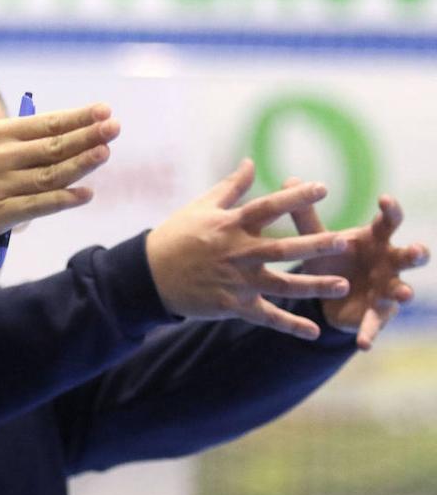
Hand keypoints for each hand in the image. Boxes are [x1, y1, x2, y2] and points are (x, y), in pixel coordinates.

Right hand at [0, 103, 118, 242]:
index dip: (77, 117)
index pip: (45, 123)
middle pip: (52, 146)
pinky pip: (36, 206)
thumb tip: (62, 135)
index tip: (103, 110)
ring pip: (48, 175)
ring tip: (105, 152)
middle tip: (115, 127)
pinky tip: (84, 194)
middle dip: (87, 136)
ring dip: (80, 163)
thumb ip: (16, 139)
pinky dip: (62, 199)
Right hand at [146, 158, 351, 339]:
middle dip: (314, 245)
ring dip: (313, 286)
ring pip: (282, 285)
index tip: (323, 189)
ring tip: (343, 286)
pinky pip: (266, 317)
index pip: (268, 207)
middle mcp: (237, 253)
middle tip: (344, 241)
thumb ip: (231, 187)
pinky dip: (290, 326)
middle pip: (282, 249)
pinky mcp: (232, 306)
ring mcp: (236, 282)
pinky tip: (314, 332)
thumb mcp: (200, 208)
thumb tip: (251, 162)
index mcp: (230, 225)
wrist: (149, 275)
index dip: (295, 197)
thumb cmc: (176, 236)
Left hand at [284, 178, 429, 349]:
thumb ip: (306, 215)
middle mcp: (388, 262)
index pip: (389, 221)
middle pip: (408, 255)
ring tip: (404, 294)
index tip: (385, 199)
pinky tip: (362, 344)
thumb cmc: (333, 257)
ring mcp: (386, 288)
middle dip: (415, 253)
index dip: (391, 210)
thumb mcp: (319, 239)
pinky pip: (374, 324)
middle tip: (415, 250)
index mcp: (375, 240)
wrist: (331, 293)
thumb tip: (290, 178)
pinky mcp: (376, 313)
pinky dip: (369, 333)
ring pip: (402, 289)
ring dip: (404, 291)